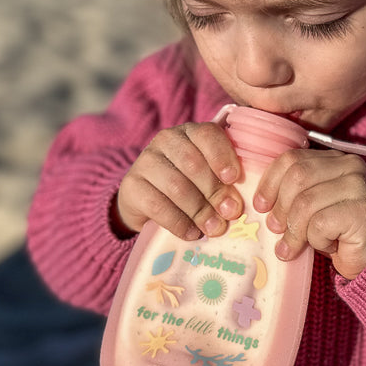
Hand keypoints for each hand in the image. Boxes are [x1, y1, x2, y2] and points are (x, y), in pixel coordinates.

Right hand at [115, 122, 242, 237]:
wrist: (146, 199)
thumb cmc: (188, 185)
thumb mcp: (207, 178)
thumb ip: (223, 183)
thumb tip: (235, 206)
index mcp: (191, 133)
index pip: (207, 135)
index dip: (222, 156)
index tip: (234, 178)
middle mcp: (166, 140)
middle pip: (193, 164)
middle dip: (215, 191)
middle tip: (230, 213)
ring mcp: (145, 161)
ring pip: (177, 186)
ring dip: (199, 210)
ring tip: (214, 228)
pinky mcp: (130, 185)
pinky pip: (158, 205)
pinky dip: (179, 222)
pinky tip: (192, 233)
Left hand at [253, 149, 365, 279]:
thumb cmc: (335, 232)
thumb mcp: (310, 205)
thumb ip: (292, 193)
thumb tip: (260, 201)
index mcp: (334, 158)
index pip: (292, 158)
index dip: (270, 182)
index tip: (260, 205)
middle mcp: (350, 165)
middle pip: (297, 177)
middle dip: (281, 208)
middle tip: (276, 230)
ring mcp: (359, 186)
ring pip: (305, 203)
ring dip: (295, 231)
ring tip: (295, 246)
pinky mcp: (362, 211)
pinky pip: (320, 224)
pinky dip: (316, 240)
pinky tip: (328, 246)